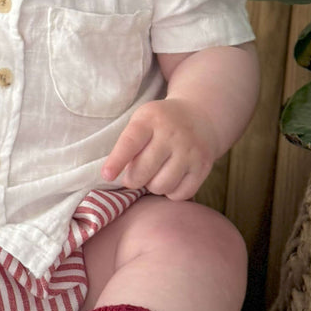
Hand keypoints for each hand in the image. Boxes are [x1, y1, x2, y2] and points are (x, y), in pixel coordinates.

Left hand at [101, 98, 220, 201]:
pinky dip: (171, 192)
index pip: (130, 142)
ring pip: (162, 186)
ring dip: (153, 186)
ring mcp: (191, 151)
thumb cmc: (160, 123)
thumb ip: (129, 144)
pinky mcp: (204, 166)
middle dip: (133, 179)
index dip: (117, 161)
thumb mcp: (142, 120)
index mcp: (151, 119)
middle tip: (134, 176)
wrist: (200, 116)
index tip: (106, 176)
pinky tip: (171, 179)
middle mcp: (173, 134)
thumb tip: (114, 176)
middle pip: (144, 171)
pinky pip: (180, 194)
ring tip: (155, 174)